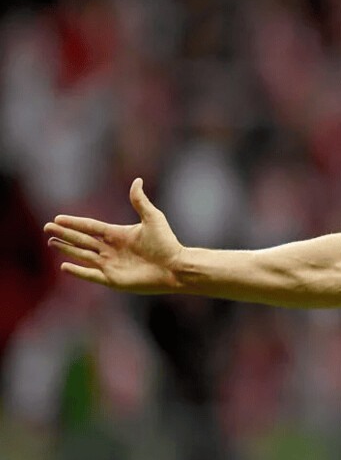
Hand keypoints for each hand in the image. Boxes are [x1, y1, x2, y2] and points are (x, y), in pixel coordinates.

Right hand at [44, 178, 183, 293]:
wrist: (175, 267)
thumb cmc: (167, 243)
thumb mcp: (152, 218)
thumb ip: (140, 201)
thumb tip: (137, 180)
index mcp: (118, 234)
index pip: (90, 227)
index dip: (74, 223)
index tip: (58, 218)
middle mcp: (111, 249)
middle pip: (82, 240)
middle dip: (65, 234)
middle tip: (46, 229)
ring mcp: (111, 264)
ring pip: (83, 255)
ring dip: (67, 249)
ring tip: (51, 243)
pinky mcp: (113, 279)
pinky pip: (91, 274)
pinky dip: (78, 271)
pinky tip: (64, 266)